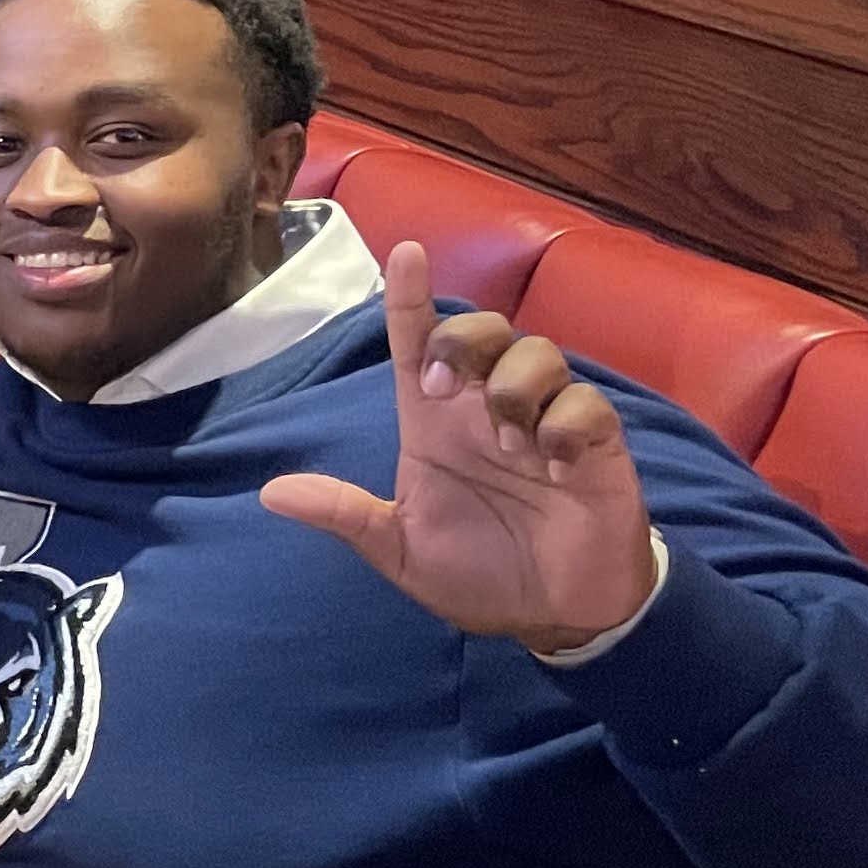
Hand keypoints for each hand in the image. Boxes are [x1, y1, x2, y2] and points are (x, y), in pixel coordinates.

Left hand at [258, 241, 659, 652]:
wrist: (551, 615)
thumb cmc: (477, 572)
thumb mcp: (399, 549)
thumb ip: (346, 516)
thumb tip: (272, 493)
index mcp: (437, 424)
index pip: (419, 345)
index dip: (411, 297)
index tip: (405, 253)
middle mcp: (489, 411)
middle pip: (482, 331)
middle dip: (463, 340)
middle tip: (445, 390)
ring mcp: (545, 423)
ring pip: (539, 353)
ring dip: (516, 387)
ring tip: (511, 444)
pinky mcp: (594, 446)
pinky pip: (586, 404)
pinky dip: (566, 424)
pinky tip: (554, 465)